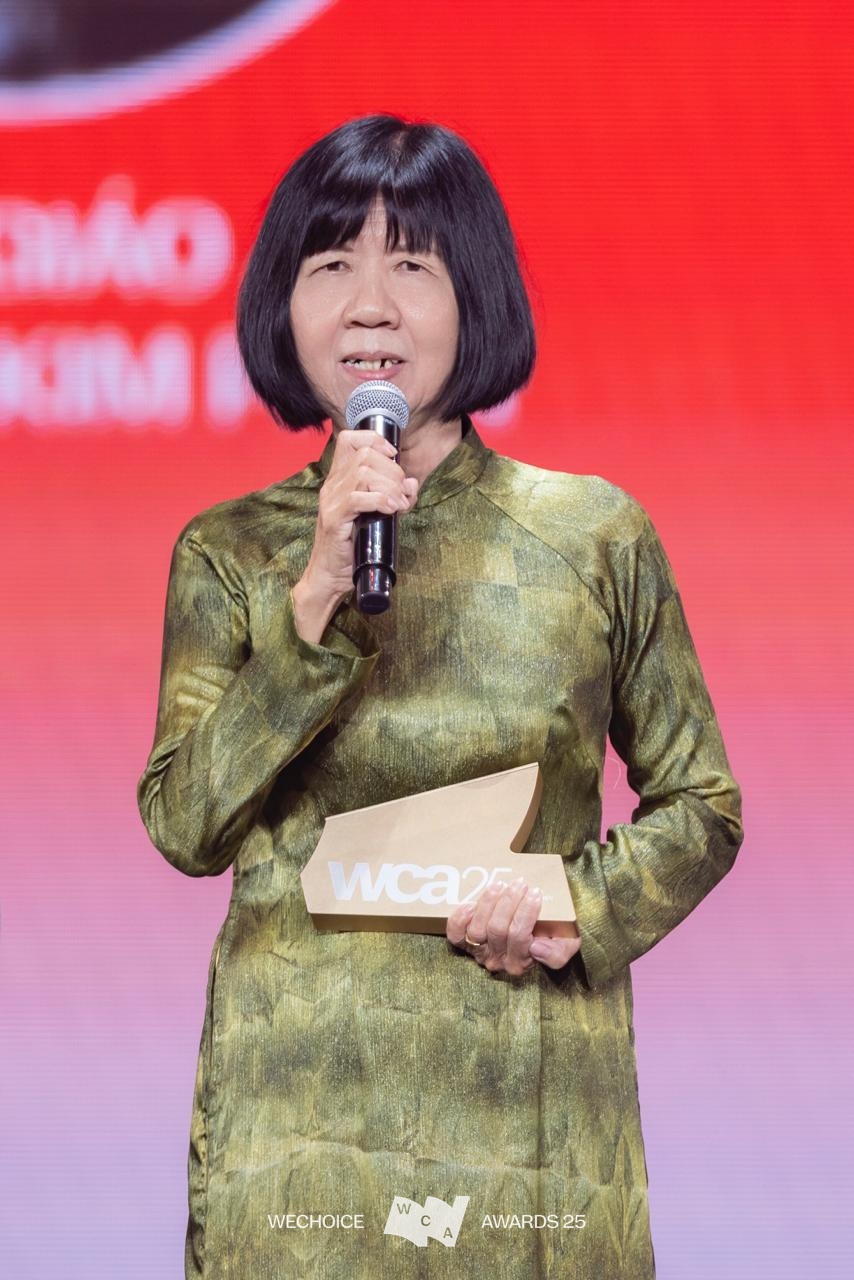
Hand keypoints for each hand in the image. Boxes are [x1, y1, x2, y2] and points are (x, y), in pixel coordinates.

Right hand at [293, 429, 418, 641]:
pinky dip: (380, 500)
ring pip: (363, 473)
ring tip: (399, 506)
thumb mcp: (377, 517)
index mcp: (339, 480)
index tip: (393, 456)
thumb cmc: (353, 548)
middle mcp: (332, 486)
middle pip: (365, 455)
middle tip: (402, 495)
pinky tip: (391, 510)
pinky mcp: (334, 519)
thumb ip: (393, 497)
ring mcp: (331, 501)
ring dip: (389, 487)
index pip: (350, 439)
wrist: (330, 577)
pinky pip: (358, 498)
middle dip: (392, 471)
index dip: (375, 440)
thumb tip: (412, 483)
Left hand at [446, 876, 581, 975]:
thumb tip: (536, 948)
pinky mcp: (464, 941)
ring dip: (488, 903)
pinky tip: (470, 904)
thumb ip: (557, 953)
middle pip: (498, 930)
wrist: (538, 928)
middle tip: (520, 883)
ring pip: (478, 930)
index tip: (535, 892)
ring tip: (501, 885)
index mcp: (522, 963)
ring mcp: (479, 951)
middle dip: (509, 902)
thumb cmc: (553, 934)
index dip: (526, 913)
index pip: (520, 938)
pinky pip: (455, 934)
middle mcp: (498, 961)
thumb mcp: (567, 945)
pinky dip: (459, 919)